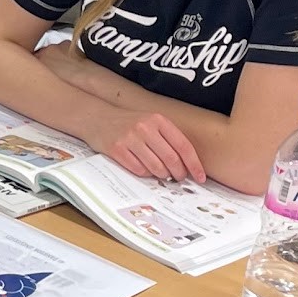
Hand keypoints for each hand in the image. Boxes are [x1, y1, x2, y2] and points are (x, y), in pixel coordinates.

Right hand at [88, 109, 205, 183]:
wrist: (97, 118)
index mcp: (158, 120)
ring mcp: (130, 138)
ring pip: (156, 166)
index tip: (200, 176)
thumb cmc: (127, 123)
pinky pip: (138, 169)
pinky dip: (145, 174)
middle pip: (171, 158)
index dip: (194, 164)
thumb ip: (167, 138)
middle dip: (179, 173)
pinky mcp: (117, 149)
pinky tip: (145, 170)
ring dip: (162, 175)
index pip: (183, 145)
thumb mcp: (150, 122)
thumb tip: (185, 163)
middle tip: (179, 178)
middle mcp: (145, 127)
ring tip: (162, 175)